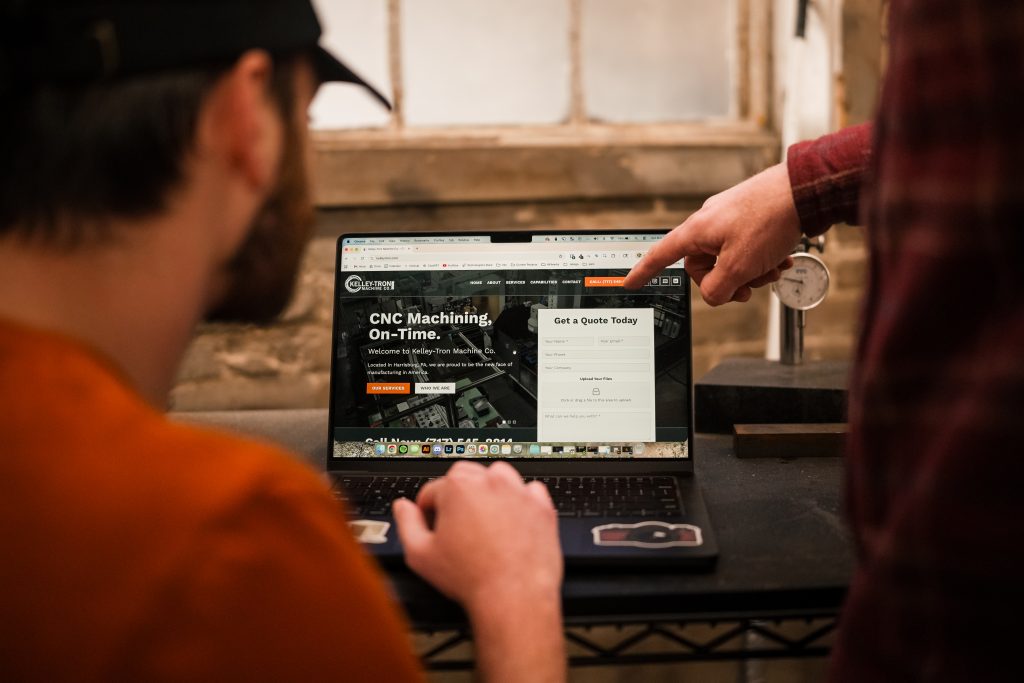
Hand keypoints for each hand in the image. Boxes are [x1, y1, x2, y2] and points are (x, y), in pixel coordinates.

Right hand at [393, 461, 564, 681]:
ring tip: (485, 519)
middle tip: (457, 524)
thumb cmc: (470, 578)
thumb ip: (407, 524)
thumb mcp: (420, 555)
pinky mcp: (541, 506)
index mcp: (458, 487)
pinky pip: (529, 491)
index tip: (433, 526)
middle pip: (466, 475)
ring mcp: (519, 492)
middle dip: (457, 495)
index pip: (433, 489)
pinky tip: (512, 521)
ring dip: (489, 490)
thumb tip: (403, 507)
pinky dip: (520, 501)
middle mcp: (490, 482)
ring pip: (499, 476)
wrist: (513, 596)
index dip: (428, 510)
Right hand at [624, 162, 801, 304]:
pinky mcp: (749, 216)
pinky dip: (761, 258)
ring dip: (750, 271)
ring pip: (729, 257)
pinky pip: (746, 245)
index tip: (631, 282)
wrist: (803, 190)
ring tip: (771, 270)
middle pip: (703, 265)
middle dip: (726, 280)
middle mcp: (709, 221)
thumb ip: (717, 288)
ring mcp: (729, 217)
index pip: (661, 255)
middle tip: (747, 288)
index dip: (645, 272)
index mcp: (697, 231)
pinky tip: (780, 259)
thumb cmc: (770, 219)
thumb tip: (713, 295)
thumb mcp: (739, 266)